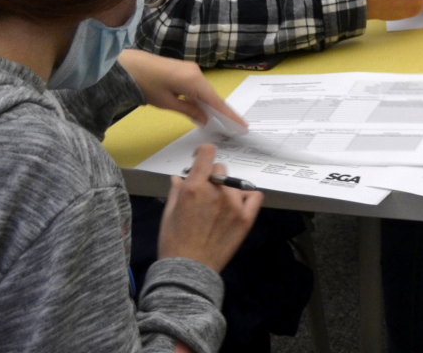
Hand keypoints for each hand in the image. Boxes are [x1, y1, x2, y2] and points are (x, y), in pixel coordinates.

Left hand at [118, 50, 245, 130]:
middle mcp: (197, 73)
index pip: (216, 101)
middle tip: (232, 127)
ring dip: (209, 105)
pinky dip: (201, 98)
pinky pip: (198, 86)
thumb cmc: (146, 85)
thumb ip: (189, 111)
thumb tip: (205, 119)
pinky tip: (200, 109)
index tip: (242, 125)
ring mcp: (191, 70)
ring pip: (205, 91)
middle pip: (213, 95)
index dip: (229, 115)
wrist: (128, 65)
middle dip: (221, 111)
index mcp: (194, 80)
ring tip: (218, 121)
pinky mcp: (185, 70)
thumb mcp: (167, 103)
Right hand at [157, 143, 262, 272]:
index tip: (200, 159)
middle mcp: (217, 191)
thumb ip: (176, 191)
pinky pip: (254, 195)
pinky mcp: (247, 217)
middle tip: (205, 193)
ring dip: (227, 188)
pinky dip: (247, 197)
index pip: (207, 153)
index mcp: (195, 187)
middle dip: (211, 177)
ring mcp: (234, 203)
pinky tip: (237, 206)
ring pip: (234, 183)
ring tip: (219, 206)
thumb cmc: (174, 243)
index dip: (203, 152)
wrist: (189, 270)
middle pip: (220, 169)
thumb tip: (180, 177)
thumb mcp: (168, 214)